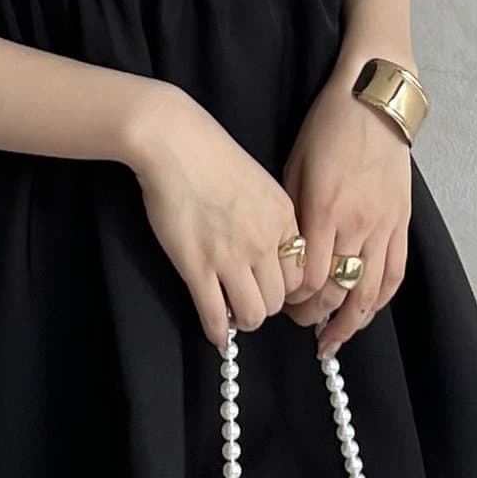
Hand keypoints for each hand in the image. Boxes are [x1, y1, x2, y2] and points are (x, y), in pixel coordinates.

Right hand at [124, 84, 306, 351]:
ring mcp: (231, 256)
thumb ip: (272, 219)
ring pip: (253, 312)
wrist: (174, 144)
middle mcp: (265, 241)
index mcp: (285, 219)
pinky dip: (218, 331)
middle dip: (264, 306)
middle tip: (248, 302)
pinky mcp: (197, 266)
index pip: (302, 274)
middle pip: (279, 299)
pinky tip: (216, 333)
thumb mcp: (261, 183)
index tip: (270, 288)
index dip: (286, 288)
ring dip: (244, 320)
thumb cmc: (212, 156)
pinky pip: (215, 314)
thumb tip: (270, 254)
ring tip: (232, 315)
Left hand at [280, 71, 411, 357]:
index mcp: (323, 210)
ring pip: (370, 291)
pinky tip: (366, 313)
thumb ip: (292, 215)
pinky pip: (395, 272)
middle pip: (336, 290)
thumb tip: (284, 256)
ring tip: (333, 340)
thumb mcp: (294, 167)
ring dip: (351, 322)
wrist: (373, 101)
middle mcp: (356, 224)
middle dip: (315, 316)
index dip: (292, 298)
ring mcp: (384, 225)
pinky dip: (381, 299)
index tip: (280, 301)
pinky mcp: (402, 221)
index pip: (307, 277)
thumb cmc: (326, 129)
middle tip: (299, 324)